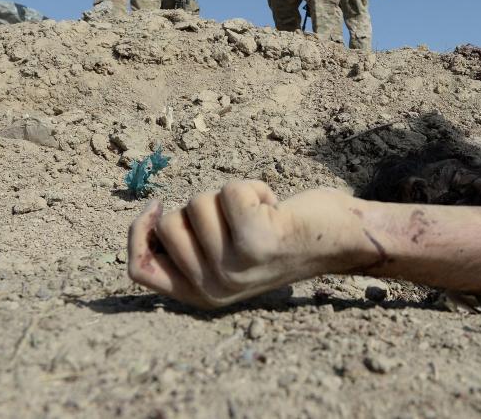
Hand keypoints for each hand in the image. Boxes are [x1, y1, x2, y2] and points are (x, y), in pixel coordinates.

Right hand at [127, 181, 317, 308]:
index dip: (139, 234)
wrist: (341, 240)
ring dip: (232, 196)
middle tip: (239, 218)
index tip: (158, 208)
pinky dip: (253, 186)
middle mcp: (215, 288)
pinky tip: (276, 206)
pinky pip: (230, 190)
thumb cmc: (282, 237)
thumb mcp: (230, 256)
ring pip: (199, 202)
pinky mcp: (255, 240)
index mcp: (203, 295)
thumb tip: (152, 220)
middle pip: (169, 225)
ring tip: (262, 213)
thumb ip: (194, 248)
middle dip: (201, 206)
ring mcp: (234, 267)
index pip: (140, 270)